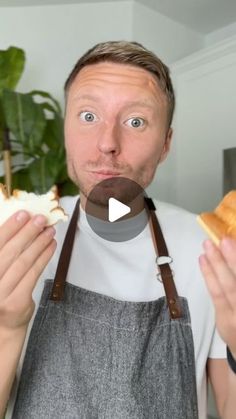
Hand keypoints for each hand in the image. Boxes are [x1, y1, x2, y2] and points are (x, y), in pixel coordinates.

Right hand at [0, 211, 55, 331]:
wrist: (2, 326)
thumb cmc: (0, 292)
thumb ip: (4, 251)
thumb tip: (19, 225)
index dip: (9, 227)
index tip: (23, 214)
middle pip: (10, 251)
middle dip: (27, 232)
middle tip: (40, 219)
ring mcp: (0, 293)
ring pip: (23, 261)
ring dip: (38, 243)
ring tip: (49, 230)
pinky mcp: (16, 301)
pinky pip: (33, 273)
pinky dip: (44, 257)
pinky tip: (51, 246)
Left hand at [199, 238, 235, 355]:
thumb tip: (232, 251)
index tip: (231, 240)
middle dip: (233, 260)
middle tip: (224, 239)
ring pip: (228, 288)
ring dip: (217, 264)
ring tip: (208, 246)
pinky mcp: (224, 320)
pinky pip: (216, 295)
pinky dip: (209, 276)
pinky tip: (203, 260)